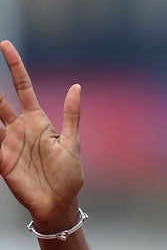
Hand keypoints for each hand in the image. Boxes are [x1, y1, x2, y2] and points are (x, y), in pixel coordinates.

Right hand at [0, 40, 83, 229]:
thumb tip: (77, 87)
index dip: (15, 67)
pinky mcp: (1, 158)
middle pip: (0, 100)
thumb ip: (72, 115)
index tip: (5, 46)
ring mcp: (8, 142)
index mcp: (38, 122)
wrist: (59, 203)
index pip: (24, 88)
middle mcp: (20, 128)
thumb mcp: (72, 143)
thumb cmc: (69, 175)